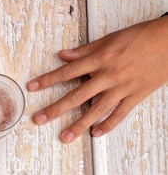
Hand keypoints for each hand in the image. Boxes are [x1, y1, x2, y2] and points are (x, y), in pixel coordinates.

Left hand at [28, 16, 167, 142]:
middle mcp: (108, 75)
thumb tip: (63, 56)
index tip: (32, 88)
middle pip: (77, 96)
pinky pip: (120, 114)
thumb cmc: (142, 37)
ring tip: (64, 137)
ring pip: (96, 110)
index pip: (67, 72)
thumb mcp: (110, 39)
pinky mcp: (136, 96)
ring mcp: (122, 88)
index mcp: (100, 59)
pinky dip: (108, 125)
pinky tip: (95, 134)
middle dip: (56, 109)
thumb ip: (86, 51)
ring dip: (78, 125)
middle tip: (39, 120)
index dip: (48, 80)